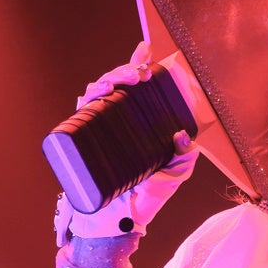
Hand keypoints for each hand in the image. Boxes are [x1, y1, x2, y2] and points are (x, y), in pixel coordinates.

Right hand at [54, 41, 199, 245]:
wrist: (122, 219)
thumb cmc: (149, 193)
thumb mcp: (175, 173)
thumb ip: (185, 156)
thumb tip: (181, 136)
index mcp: (136, 120)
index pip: (135, 86)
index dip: (138, 62)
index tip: (146, 48)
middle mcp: (116, 118)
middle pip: (117, 82)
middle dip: (127, 70)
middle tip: (141, 74)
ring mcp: (99, 126)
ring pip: (98, 90)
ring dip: (110, 78)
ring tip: (125, 82)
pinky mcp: (83, 138)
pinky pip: (82, 110)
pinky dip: (89, 98)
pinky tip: (100, 94)